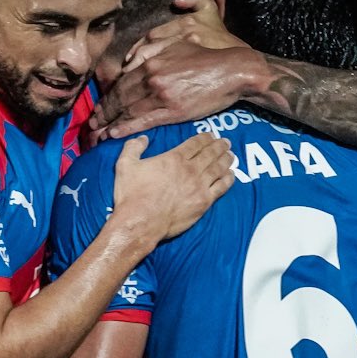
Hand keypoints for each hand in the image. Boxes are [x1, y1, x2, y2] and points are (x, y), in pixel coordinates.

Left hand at [90, 0, 263, 143]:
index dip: (108, 96)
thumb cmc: (205, 57)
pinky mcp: (173, 112)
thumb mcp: (174, 44)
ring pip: (128, 111)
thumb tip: (128, 63)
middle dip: (104, 112)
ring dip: (110, 123)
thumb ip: (149, 51)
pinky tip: (114, 134)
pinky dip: (126, 128)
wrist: (230, 71)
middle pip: (120, 98)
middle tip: (92, 123)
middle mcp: (152, 79)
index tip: (100, 106)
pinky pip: (143, 122)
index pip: (121, 82)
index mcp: (151, 63)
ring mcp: (162, 96)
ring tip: (98, 133)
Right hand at [109, 131, 233, 244]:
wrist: (140, 222)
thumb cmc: (131, 195)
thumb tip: (143, 138)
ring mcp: (199, 186)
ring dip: (226, 159)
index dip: (205, 137)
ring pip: (219, 168)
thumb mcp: (125, 165)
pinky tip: (231, 175)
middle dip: (219, 146)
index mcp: (174, 158)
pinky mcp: (203, 202)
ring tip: (231, 155)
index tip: (211, 135)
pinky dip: (228, 179)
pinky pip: (221, 187)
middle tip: (226, 142)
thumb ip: (133, 147)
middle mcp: (190, 169)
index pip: (195, 143)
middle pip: (210, 153)